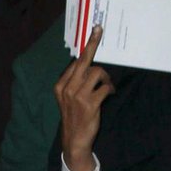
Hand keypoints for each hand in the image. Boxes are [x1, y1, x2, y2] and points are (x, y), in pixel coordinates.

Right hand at [54, 25, 113, 170]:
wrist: (74, 140)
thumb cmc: (74, 117)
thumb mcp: (67, 99)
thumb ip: (74, 82)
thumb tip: (88, 65)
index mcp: (60, 86)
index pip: (75, 62)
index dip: (86, 48)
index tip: (94, 32)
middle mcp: (67, 88)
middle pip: (83, 61)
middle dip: (93, 44)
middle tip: (99, 30)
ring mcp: (78, 96)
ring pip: (97, 73)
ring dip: (105, 78)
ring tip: (106, 87)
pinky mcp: (90, 104)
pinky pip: (105, 87)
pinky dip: (109, 89)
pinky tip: (109, 94)